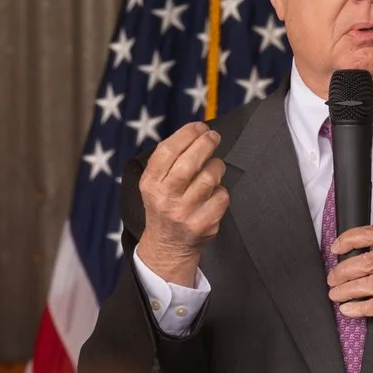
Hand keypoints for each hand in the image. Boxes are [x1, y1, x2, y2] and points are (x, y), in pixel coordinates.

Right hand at [136, 122, 230, 284]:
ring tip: (214, 167)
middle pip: (190, 162)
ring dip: (216, 166)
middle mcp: (165, 198)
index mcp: (150, 184)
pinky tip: (213, 193)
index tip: (199, 127)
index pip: (168, 151)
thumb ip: (168, 160)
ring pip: (210, 177)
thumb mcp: (154, 183)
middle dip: (206, 143)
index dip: (187, 134)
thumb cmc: (165, 205)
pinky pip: (221, 196)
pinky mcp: (203, 224)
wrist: (167, 246)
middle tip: (213, 137)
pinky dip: (221, 190)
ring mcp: (184, 213)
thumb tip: (196, 132)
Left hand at [327, 225, 372, 341]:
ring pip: (370, 282)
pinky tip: (348, 309)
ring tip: (335, 294)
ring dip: (346, 290)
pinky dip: (360, 308)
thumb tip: (358, 256)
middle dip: (343, 270)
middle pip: (368, 260)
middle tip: (332, 278)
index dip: (351, 239)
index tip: (336, 248)